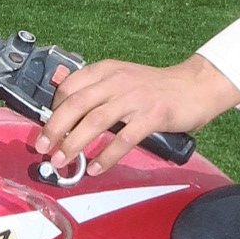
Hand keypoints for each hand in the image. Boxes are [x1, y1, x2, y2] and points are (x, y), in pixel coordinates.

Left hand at [38, 53, 238, 175]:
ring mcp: (135, 98)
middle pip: (76, 103)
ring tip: (61, 161)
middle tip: (43, 147)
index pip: (70, 86)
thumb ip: (97, 88)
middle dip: (54, 127)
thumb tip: (65, 102)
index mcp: (107, 70)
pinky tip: (96, 168)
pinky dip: (107, 156)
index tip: (46, 127)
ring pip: (95, 121)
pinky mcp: (152, 116)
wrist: (196, 86)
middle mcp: (117, 81)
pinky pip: (123, 139)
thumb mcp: (123, 77)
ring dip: (74, 143)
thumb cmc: (157, 87)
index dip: (53, 108)